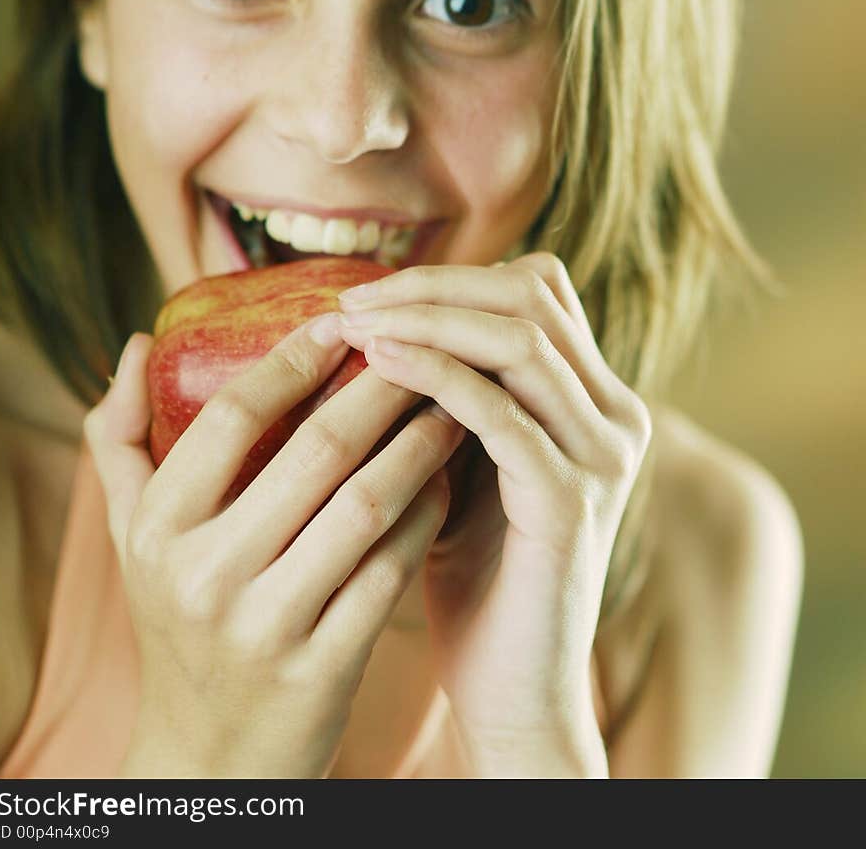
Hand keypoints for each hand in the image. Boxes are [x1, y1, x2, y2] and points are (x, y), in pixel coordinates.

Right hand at [84, 316, 462, 778]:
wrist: (210, 758)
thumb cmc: (176, 620)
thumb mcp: (131, 536)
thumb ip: (119, 439)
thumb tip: (133, 343)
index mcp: (159, 530)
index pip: (231, 418)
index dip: (291, 360)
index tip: (341, 321)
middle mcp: (207, 575)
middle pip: (315, 451)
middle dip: (380, 387)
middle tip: (425, 346)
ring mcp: (268, 626)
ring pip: (367, 504)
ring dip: (420, 443)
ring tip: (456, 401)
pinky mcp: (325, 668)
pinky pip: (394, 568)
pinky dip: (429, 513)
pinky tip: (451, 477)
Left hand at [337, 253, 651, 777]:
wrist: (511, 691)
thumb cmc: (475, 573)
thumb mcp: (467, 461)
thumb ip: (455, 393)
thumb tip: (377, 314)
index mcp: (598, 401)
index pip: (539, 289)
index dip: (456, 278)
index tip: (373, 294)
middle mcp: (617, 417)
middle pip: (531, 299)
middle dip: (433, 287)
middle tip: (352, 301)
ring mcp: (601, 458)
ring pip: (519, 341)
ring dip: (426, 320)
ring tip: (353, 325)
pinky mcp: (571, 503)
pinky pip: (500, 412)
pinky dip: (434, 374)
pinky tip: (376, 365)